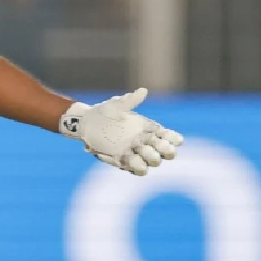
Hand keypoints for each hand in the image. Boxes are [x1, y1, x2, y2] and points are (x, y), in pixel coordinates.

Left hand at [59, 88, 183, 175]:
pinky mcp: (124, 161)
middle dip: (164, 151)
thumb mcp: (116, 105)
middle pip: (164, 152)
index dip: (174, 139)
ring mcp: (135, 153)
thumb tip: (143, 90)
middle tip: (155, 146)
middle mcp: (145, 142)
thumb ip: (130, 100)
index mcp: (148, 128)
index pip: (168, 136)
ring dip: (149, 160)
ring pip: (151, 162)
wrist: (86, 124)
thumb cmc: (103, 112)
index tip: (174, 139)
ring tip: (140, 154)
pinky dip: (135, 167)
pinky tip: (127, 160)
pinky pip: (136, 169)